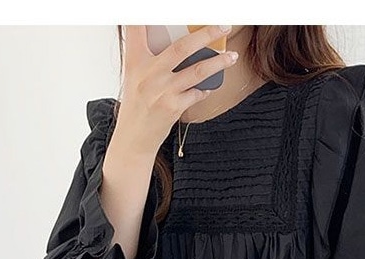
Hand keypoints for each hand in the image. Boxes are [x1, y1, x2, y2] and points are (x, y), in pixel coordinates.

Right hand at [112, 25, 239, 156]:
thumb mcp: (133, 78)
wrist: (133, 140)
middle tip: (223, 27)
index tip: (156, 6)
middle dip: (206, 34)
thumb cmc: (136, 108)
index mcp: (135, 62)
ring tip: (231, 57)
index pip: (137, 30)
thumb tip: (176, 47)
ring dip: (218, 63)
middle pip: (182, 47)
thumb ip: (149, 61)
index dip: (144, 15)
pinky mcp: (173, 107)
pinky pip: (196, 93)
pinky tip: (209, 86)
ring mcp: (163, 91)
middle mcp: (149, 74)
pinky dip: (204, 89)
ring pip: (197, 70)